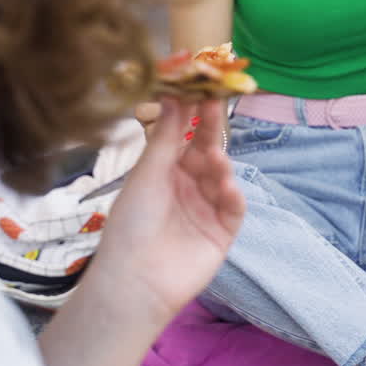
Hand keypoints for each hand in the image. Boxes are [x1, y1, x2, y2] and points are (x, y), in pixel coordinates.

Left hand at [88, 96, 244, 321]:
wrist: (136, 280)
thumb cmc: (131, 225)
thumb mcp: (147, 175)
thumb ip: (168, 137)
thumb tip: (175, 94)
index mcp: (165, 171)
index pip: (185, 135)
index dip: (193, 111)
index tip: (201, 85)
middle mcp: (188, 185)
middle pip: (207, 150)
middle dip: (212, 128)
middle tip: (218, 101)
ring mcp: (207, 207)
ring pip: (223, 176)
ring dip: (220, 164)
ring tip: (214, 158)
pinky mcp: (223, 230)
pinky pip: (234, 207)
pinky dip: (232, 195)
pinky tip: (226, 186)